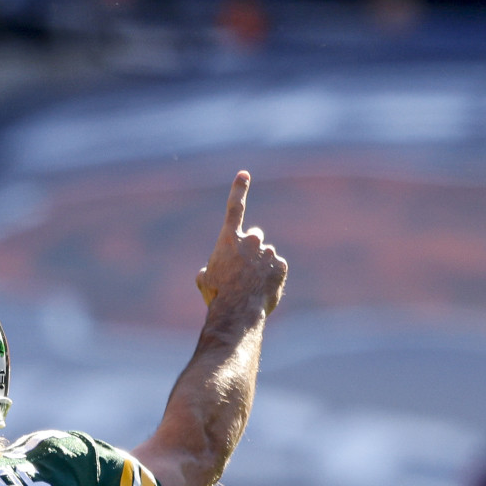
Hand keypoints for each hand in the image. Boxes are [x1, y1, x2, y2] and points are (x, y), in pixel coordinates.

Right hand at [195, 171, 288, 318]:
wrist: (238, 311)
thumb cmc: (218, 296)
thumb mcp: (205, 280)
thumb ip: (210, 268)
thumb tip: (210, 271)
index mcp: (229, 239)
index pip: (234, 207)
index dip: (239, 189)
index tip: (244, 174)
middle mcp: (251, 240)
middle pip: (254, 236)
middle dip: (251, 248)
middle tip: (245, 268)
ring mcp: (268, 252)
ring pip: (266, 256)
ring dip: (260, 266)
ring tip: (251, 287)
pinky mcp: (281, 265)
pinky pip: (276, 269)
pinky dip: (271, 277)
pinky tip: (262, 290)